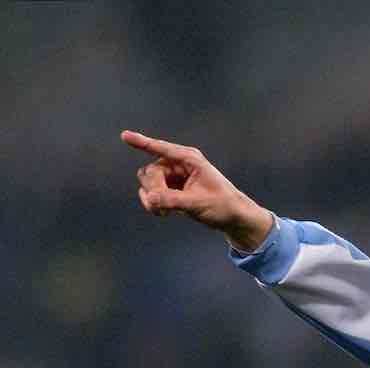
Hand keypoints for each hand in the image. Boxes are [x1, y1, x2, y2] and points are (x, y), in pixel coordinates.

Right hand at [121, 130, 272, 250]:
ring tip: (165, 212)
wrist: (232, 217)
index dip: (142, 142)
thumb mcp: (197, 203)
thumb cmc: (222, 205)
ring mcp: (174, 176)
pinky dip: (154, 203)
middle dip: (153, 189)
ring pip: (148, 182)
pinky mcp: (171, 187)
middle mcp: (179, 164)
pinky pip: (151, 192)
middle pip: (150, 172)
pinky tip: (164, 213)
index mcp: (190, 159)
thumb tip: (150, 198)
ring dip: (152, 198)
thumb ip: (172, 200)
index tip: (124, 136)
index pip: (162, 149)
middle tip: (164, 206)